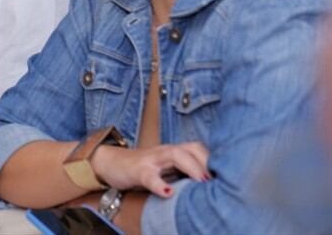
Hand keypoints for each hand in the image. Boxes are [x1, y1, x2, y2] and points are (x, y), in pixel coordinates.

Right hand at [90, 141, 209, 197]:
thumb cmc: (144, 169)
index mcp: (175, 152)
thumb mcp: (167, 170)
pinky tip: (167, 193)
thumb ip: (186, 174)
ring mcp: (152, 160)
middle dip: (208, 162)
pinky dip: (159, 184)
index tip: (232, 175)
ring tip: (202, 182)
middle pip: (191, 148)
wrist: (111, 163)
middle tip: (220, 180)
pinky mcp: (138, 170)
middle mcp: (166, 152)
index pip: (200, 149)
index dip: (216, 159)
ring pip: (175, 155)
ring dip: (192, 168)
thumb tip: (214, 188)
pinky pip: (149, 176)